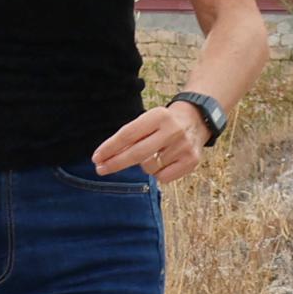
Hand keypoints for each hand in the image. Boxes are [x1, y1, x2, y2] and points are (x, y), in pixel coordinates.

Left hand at [91, 103, 207, 182]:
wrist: (196, 120)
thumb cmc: (163, 123)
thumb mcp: (147, 120)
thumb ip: (130, 136)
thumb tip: (106, 157)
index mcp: (159, 116)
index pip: (128, 134)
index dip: (110, 148)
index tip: (96, 157)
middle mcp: (172, 130)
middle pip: (136, 153)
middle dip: (115, 163)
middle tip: (101, 169)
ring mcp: (183, 147)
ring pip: (149, 167)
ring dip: (144, 165)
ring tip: (154, 153)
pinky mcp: (191, 161)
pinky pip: (163, 177)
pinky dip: (159, 173)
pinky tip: (165, 161)